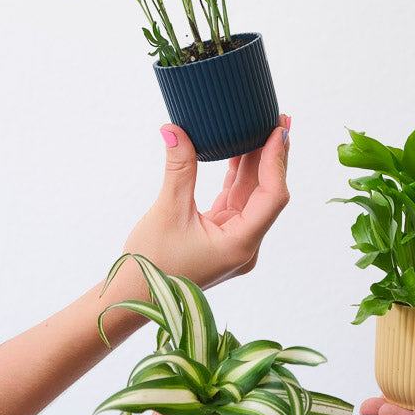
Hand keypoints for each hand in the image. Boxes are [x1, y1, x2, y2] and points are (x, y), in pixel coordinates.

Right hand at [122, 117, 290, 289]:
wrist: (135, 296)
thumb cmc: (150, 264)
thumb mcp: (167, 211)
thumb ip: (179, 169)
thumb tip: (174, 129)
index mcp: (241, 244)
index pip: (272, 197)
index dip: (276, 161)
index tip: (277, 130)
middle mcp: (245, 244)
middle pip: (268, 194)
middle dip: (273, 156)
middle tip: (279, 118)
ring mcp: (234, 240)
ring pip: (252, 195)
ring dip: (256, 162)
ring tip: (263, 126)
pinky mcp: (221, 236)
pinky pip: (236, 200)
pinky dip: (237, 176)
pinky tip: (239, 149)